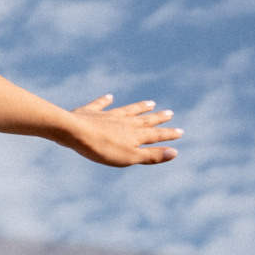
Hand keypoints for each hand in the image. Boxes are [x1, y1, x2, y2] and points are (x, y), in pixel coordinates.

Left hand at [66, 95, 180, 166]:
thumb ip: (151, 155)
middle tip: (169, 113)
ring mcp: (107, 116)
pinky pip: (99, 105)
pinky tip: (109, 97)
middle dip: (158, 118)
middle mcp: (124, 122)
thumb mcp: (129, 157)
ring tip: (150, 103)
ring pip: (127, 110)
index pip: (155, 135)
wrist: (74, 132)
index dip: (168, 134)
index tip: (180, 131)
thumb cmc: (102, 148)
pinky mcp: (89, 113)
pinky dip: (105, 101)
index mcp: (134, 135)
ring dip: (139, 107)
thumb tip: (175, 152)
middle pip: (144, 120)